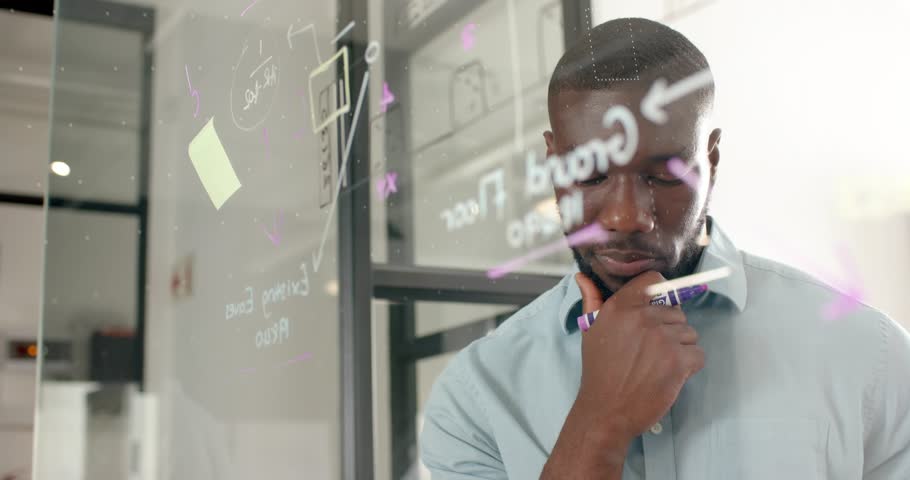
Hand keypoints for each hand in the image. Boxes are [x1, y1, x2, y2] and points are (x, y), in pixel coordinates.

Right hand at [574, 271, 704, 441]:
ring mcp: (663, 338)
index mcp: (621, 306)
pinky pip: (698, 354)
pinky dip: (689, 367)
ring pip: (690, 334)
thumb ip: (592, 300)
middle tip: (650, 350)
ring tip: (657, 364)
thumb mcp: (591, 330)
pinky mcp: (678, 361)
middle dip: (670, 330)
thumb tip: (582, 277)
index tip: (658, 308)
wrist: (605, 410)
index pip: (654, 281)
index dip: (661, 293)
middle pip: (677, 312)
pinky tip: (668, 375)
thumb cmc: (599, 371)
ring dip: (680, 349)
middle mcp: (643, 318)